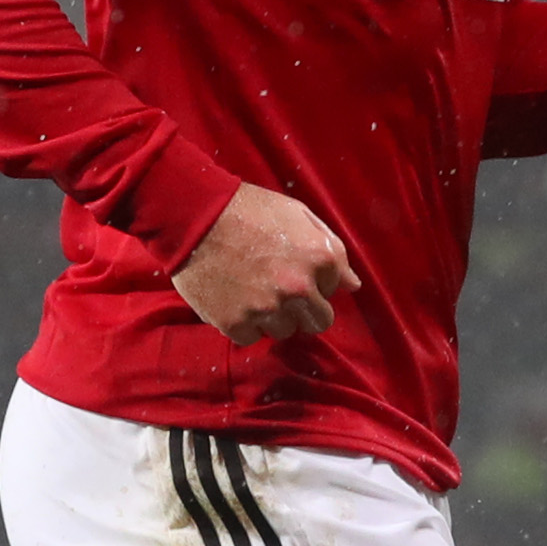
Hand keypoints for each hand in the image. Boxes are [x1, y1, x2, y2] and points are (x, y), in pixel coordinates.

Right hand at [173, 181, 358, 345]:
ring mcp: (266, 309)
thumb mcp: (298, 214)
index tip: (293, 267)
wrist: (193, 215)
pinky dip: (244, 323)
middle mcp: (298, 289)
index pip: (333, 291)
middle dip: (304, 309)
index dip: (315, 281)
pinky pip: (251, 337)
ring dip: (272, 316)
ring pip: (284, 331)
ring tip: (252, 290)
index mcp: (318, 259)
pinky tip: (234, 298)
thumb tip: (352, 285)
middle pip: (318, 322)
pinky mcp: (235, 323)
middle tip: (280, 290)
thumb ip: (331, 249)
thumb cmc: (247, 208)